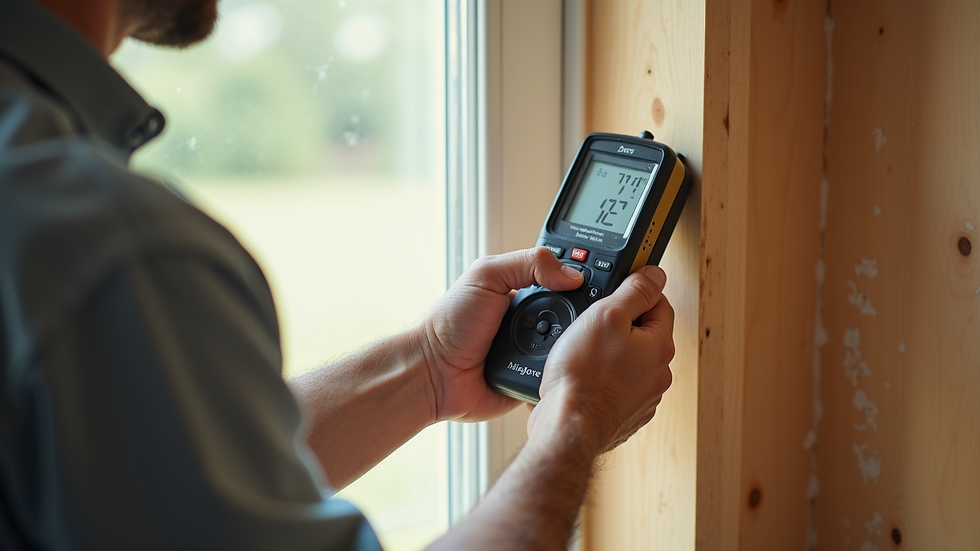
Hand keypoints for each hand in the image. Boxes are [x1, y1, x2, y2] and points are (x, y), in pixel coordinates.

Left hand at [418, 247, 585, 422]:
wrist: (434, 373)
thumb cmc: (450, 324)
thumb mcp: (485, 275)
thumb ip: (528, 263)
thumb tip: (572, 273)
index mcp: (524, 294)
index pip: (566, 283)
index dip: (583, 281)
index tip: (602, 282)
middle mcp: (533, 323)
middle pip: (575, 317)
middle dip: (583, 317)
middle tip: (585, 317)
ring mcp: (534, 354)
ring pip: (572, 349)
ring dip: (575, 347)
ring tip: (581, 345)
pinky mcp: (534, 382)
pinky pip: (559, 378)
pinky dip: (564, 374)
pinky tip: (569, 370)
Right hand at [527, 265, 674, 454]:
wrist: (567, 425)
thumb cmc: (583, 375)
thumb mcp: (607, 315)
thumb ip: (635, 291)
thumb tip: (655, 275)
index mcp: (660, 347)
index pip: (660, 303)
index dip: (635, 292)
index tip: (616, 291)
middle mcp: (658, 374)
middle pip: (644, 333)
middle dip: (620, 325)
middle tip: (592, 324)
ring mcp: (643, 397)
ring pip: (629, 360)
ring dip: (610, 353)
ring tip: (583, 353)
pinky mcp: (625, 414)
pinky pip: (616, 385)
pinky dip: (602, 378)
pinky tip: (583, 376)